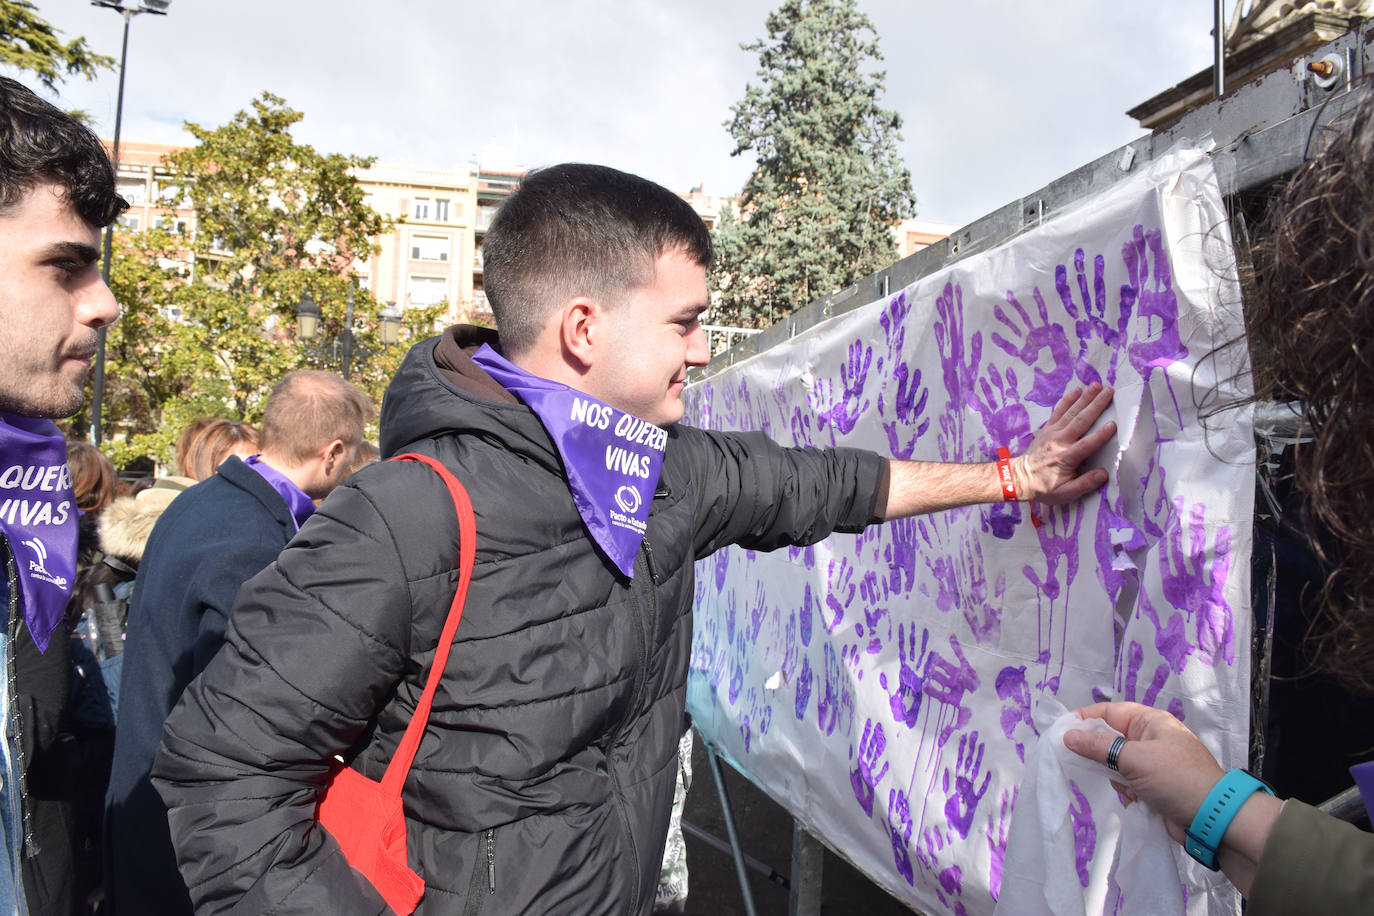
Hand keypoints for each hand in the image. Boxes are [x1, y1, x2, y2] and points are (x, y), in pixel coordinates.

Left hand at [1010, 383, 1114, 503]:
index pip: (1087, 444)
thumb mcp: (1065, 493)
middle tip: (1110, 391)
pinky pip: (1058, 411)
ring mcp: (1052, 433)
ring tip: (1097, 385)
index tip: (1113, 424)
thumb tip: (1103, 474)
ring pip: (1071, 412)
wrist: (1018, 479)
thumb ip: (1085, 484)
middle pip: (1081, 420)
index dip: (1100, 435)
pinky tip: (1077, 390)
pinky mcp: (1047, 429)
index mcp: (1066, 458)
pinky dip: (1067, 400)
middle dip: (1096, 405)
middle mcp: (1060, 441)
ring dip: (1085, 398)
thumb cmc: (1044, 488)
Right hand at [1062, 701, 1223, 843]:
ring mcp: (1154, 763)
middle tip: (1094, 767)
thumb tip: (1067, 736)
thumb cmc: (1175, 778)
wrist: (1213, 818)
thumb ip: (1098, 746)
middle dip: (1102, 755)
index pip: (1109, 712)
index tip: (1061, 732)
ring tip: (1128, 788)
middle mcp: (1152, 738)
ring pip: (1116, 764)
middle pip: (1110, 738)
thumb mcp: (1134, 758)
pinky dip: (1127, 791)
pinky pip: (1127, 782)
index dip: (1084, 719)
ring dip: (1116, 778)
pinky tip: (1135, 800)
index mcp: (1151, 721)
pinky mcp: (1155, 786)